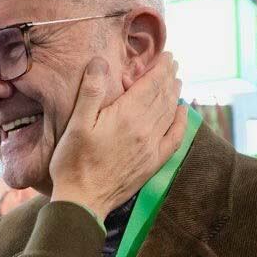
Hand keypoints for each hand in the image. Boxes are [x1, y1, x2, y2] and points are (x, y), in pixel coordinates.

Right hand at [49, 52, 185, 219]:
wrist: (83, 201)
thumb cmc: (73, 162)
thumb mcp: (76, 123)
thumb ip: (90, 91)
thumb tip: (100, 62)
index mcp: (127, 116)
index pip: (151, 85)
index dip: (160, 68)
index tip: (167, 55)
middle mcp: (145, 130)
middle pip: (163, 97)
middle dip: (169, 77)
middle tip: (173, 64)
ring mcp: (152, 147)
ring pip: (169, 114)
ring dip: (175, 95)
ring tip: (177, 81)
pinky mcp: (153, 163)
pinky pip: (175, 138)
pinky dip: (181, 122)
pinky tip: (183, 112)